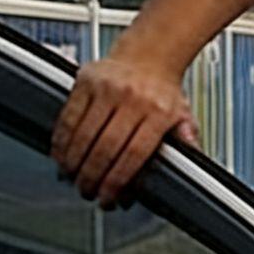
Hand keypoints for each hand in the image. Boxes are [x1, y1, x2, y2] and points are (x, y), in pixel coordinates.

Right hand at [53, 55, 199, 205]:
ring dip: (74, 163)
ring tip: (72, 178)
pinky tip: (61, 156)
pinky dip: (61, 141)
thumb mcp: (183, 116)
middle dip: (92, 177)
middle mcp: (133, 99)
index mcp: (159, 112)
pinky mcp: (86, 82)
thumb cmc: (163, 91)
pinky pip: (68, 117)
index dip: (117, 181)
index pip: (135, 154)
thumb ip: (186, 141)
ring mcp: (107, 89)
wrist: (150, 54)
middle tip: (87, 192)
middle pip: (106, 148)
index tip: (109, 198)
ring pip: (83, 135)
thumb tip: (193, 165)